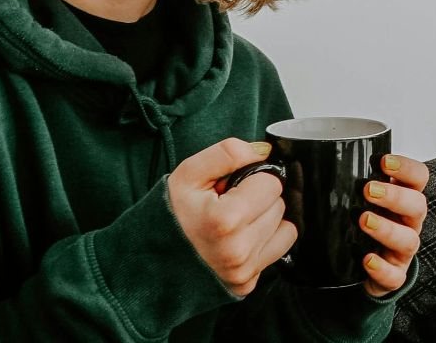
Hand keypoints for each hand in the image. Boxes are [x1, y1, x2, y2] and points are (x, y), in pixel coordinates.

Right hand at [169, 139, 294, 295]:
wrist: (151, 257)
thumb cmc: (173, 213)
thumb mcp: (189, 173)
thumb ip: (228, 153)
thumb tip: (264, 152)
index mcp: (224, 221)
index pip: (271, 183)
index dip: (253, 178)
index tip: (232, 187)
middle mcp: (237, 251)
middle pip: (279, 205)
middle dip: (259, 199)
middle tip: (230, 205)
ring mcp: (243, 271)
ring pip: (284, 226)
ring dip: (265, 219)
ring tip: (235, 222)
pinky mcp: (247, 284)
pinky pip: (281, 248)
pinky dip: (268, 239)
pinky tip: (243, 237)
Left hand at [360, 154, 429, 296]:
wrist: (364, 266)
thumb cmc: (364, 224)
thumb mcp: (361, 200)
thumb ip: (349, 182)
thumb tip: (304, 160)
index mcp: (405, 198)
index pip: (419, 177)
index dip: (406, 168)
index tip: (383, 161)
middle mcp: (409, 223)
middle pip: (418, 206)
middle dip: (395, 196)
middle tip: (368, 190)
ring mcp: (403, 251)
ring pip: (408, 240)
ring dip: (387, 229)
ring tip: (364, 220)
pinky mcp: (394, 275)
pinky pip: (395, 276)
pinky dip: (382, 268)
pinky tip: (366, 259)